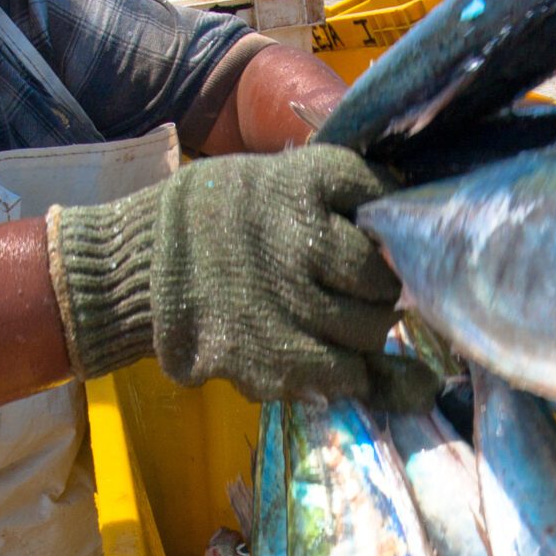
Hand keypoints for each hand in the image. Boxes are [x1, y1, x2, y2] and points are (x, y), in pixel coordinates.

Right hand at [51, 145, 438, 410]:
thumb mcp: (276, 180)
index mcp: (301, 182)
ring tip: (328, 322)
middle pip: (383, 280)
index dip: (385, 232)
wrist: (137, 268)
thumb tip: (417, 233)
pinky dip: (343, 372)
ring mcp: (286, 301)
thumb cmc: (219, 220)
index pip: (382, 205)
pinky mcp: (270, 357)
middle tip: (351, 293)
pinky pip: (343, 375)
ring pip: (370, 332)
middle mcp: (299, 237)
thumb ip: (348, 200)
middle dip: (378, 292)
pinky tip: (316, 354)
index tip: (367, 242)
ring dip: (361, 334)